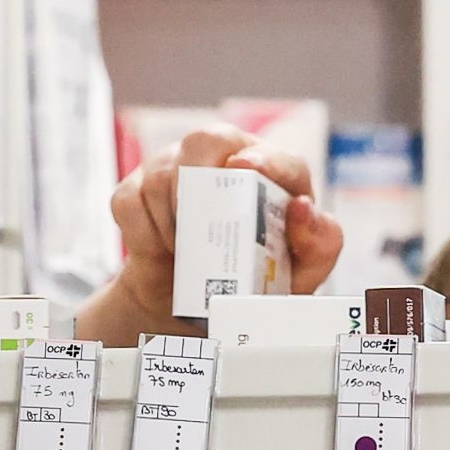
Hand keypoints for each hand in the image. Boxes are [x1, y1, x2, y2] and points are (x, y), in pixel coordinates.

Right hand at [74, 126, 348, 346]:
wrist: (197, 309)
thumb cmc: (256, 280)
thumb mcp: (301, 270)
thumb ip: (319, 242)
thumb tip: (304, 210)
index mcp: (270, 171)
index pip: (271, 154)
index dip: (261, 159)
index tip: (246, 169)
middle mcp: (220, 159)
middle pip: (205, 140)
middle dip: (201, 180)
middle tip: (203, 225)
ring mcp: (173, 169)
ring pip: (162, 174)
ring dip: (174, 223)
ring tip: (189, 255)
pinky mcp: (136, 191)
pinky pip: (130, 202)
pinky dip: (144, 235)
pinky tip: (163, 252)